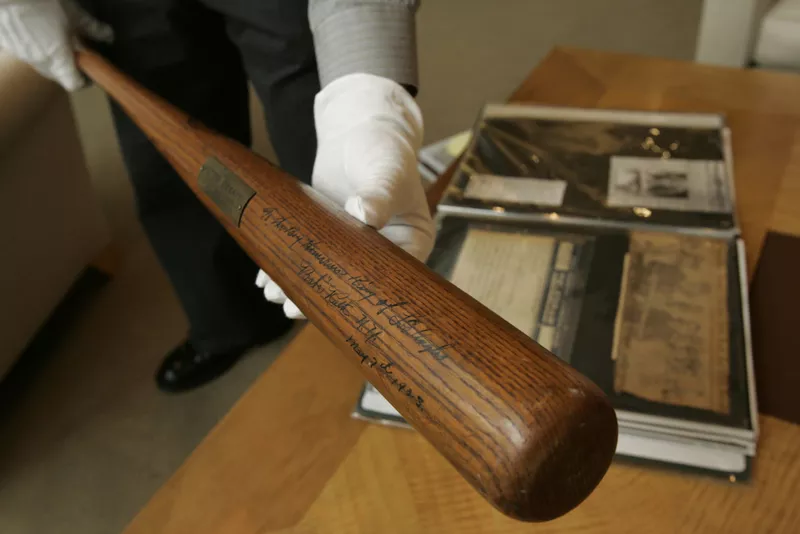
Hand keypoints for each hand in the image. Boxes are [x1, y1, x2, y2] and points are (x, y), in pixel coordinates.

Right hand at [0, 0, 112, 90]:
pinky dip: (34, 47)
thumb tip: (108, 37)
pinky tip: (36, 31)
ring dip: (50, 57)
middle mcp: (39, 62)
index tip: (88, 73)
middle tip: (73, 49)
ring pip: (41, 64)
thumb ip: (93, 29)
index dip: (84, 81)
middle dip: (68, 66)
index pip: (74, 84)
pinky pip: (26, 53)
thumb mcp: (74, 15)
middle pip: (58, 75)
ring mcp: (22, 55)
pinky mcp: (8, 46)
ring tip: (54, 37)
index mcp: (58, 59)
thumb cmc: (44, 3)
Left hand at [256, 73, 435, 318]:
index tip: (337, 298)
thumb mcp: (386, 170)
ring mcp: (356, 244)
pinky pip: (313, 255)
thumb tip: (366, 215)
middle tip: (292, 307)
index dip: (363, 289)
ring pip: (330, 271)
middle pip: (356, 280)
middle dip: (324, 292)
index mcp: (412, 241)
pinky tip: (267, 277)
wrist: (360, 128)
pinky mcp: (331, 235)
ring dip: (301, 283)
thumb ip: (379, 194)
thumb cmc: (384, 148)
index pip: (391, 274)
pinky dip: (292, 264)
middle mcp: (386, 249)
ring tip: (273, 295)